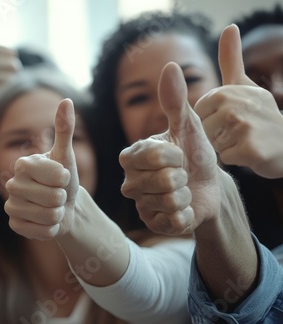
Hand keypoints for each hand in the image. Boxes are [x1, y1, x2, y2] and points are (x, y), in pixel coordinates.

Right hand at [5, 99, 77, 239]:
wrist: (63, 206)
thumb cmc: (64, 179)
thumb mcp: (65, 155)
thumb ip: (64, 129)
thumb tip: (66, 101)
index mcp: (23, 164)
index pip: (55, 175)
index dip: (65, 178)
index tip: (62, 176)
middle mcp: (12, 183)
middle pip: (52, 197)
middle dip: (63, 198)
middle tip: (58, 195)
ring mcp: (11, 205)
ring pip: (48, 215)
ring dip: (58, 214)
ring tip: (54, 208)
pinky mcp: (15, 225)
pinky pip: (41, 231)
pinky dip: (51, 229)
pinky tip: (47, 221)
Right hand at [120, 62, 219, 234]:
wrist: (208, 184)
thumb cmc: (193, 152)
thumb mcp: (187, 126)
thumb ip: (175, 100)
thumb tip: (169, 66)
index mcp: (130, 156)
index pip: (155, 156)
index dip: (176, 155)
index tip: (178, 153)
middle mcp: (129, 181)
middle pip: (164, 181)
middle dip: (184, 176)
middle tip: (182, 173)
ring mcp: (140, 204)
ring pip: (172, 201)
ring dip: (187, 195)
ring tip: (183, 189)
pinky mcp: (152, 224)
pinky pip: (175, 220)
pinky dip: (187, 213)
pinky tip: (183, 207)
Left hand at [195, 24, 282, 178]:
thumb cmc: (260, 114)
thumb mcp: (244, 84)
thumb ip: (231, 59)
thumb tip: (229, 27)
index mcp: (228, 92)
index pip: (200, 112)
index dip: (213, 118)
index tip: (232, 116)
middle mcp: (236, 106)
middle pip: (204, 129)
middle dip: (217, 134)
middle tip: (240, 131)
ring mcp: (244, 128)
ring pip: (214, 144)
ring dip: (227, 146)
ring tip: (245, 140)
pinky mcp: (251, 149)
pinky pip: (227, 157)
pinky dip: (237, 158)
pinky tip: (251, 152)